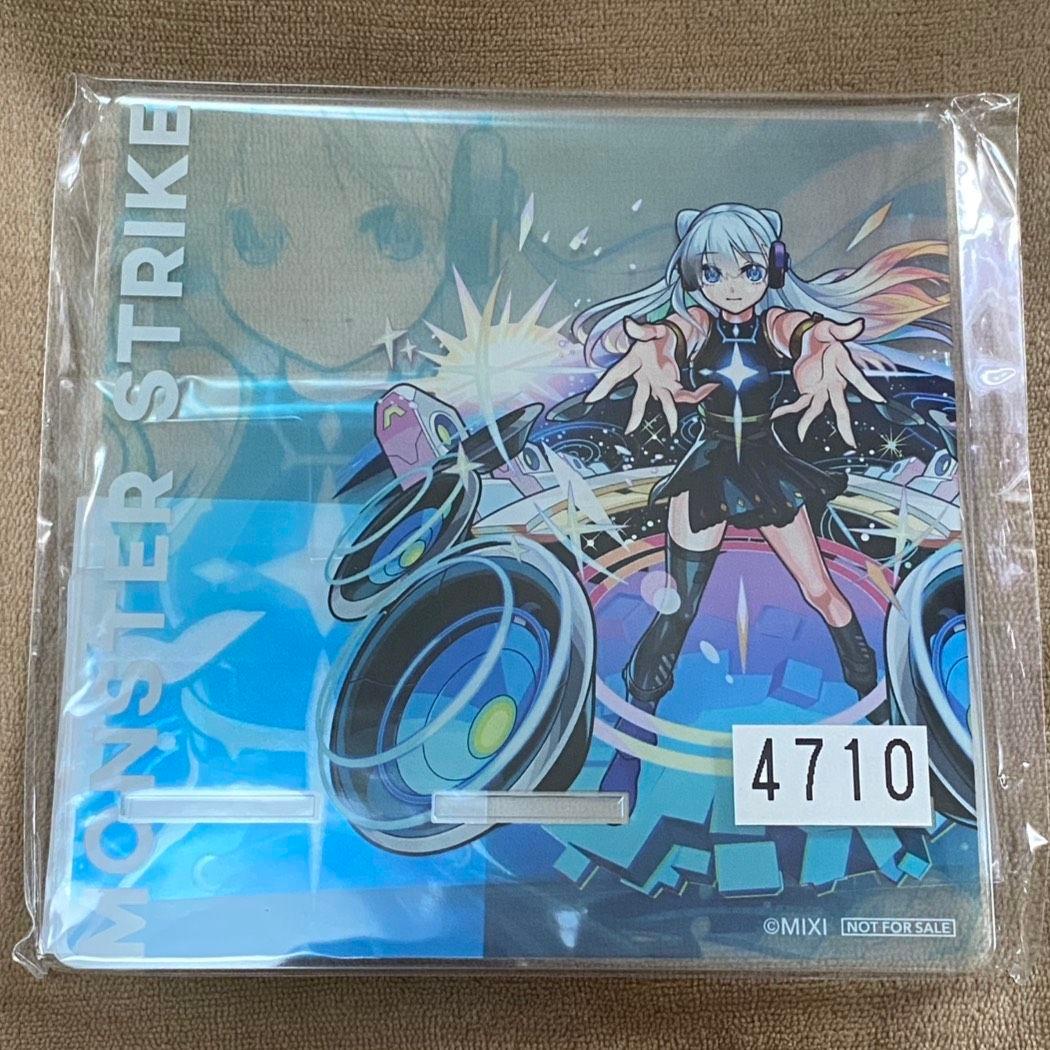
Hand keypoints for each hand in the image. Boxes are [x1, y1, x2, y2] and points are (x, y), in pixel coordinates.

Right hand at [584, 318, 716, 433]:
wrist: (672, 337)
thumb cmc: (657, 335)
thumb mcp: (651, 329)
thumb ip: (641, 329)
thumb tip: (628, 323)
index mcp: (635, 362)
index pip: (616, 374)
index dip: (604, 386)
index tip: (590, 399)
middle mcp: (645, 377)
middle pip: (639, 397)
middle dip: (636, 413)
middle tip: (630, 428)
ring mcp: (659, 383)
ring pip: (663, 402)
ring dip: (669, 415)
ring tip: (672, 429)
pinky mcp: (673, 385)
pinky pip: (686, 393)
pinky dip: (698, 393)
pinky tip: (709, 388)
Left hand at [771, 318, 884, 446]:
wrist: (808, 339)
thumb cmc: (822, 334)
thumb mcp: (830, 329)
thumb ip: (842, 330)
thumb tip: (858, 325)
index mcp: (842, 367)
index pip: (856, 378)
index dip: (867, 388)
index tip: (880, 399)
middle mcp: (834, 382)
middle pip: (840, 406)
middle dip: (844, 424)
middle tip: (851, 442)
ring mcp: (821, 388)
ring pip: (817, 410)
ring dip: (808, 422)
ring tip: (801, 435)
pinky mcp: (807, 390)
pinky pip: (797, 403)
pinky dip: (786, 409)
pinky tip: (775, 416)